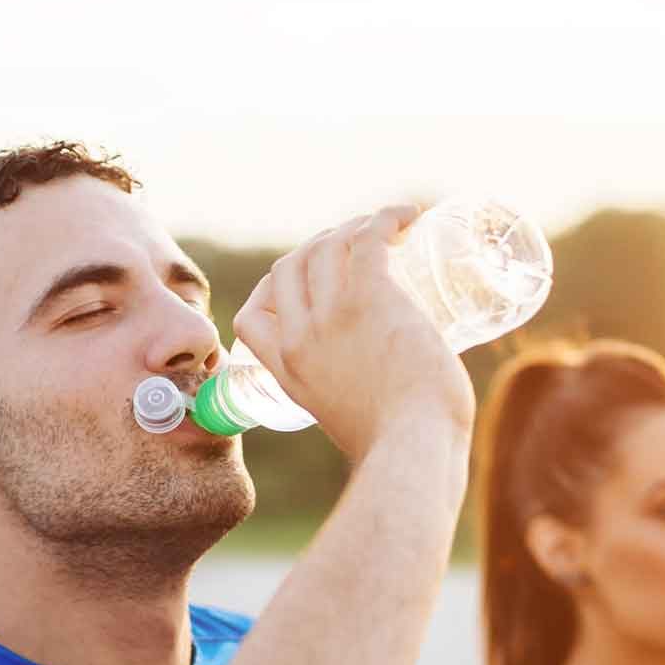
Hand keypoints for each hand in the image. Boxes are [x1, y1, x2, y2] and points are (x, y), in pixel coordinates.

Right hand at [230, 205, 475, 466]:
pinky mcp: (370, 296)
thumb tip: (386, 402)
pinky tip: (408, 214)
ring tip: (386, 230)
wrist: (414, 449)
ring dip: (354, 227)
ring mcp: (331, 315)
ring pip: (326, 246)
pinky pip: (368, 236)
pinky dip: (387, 217)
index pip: (250, 317)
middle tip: (357, 249)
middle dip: (317, 248)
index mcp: (287, 372)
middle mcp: (299, 338)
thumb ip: (352, 405)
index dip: (271, 293)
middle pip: (289, 268)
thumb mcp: (349, 425)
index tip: (304, 287)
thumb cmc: (400, 448)